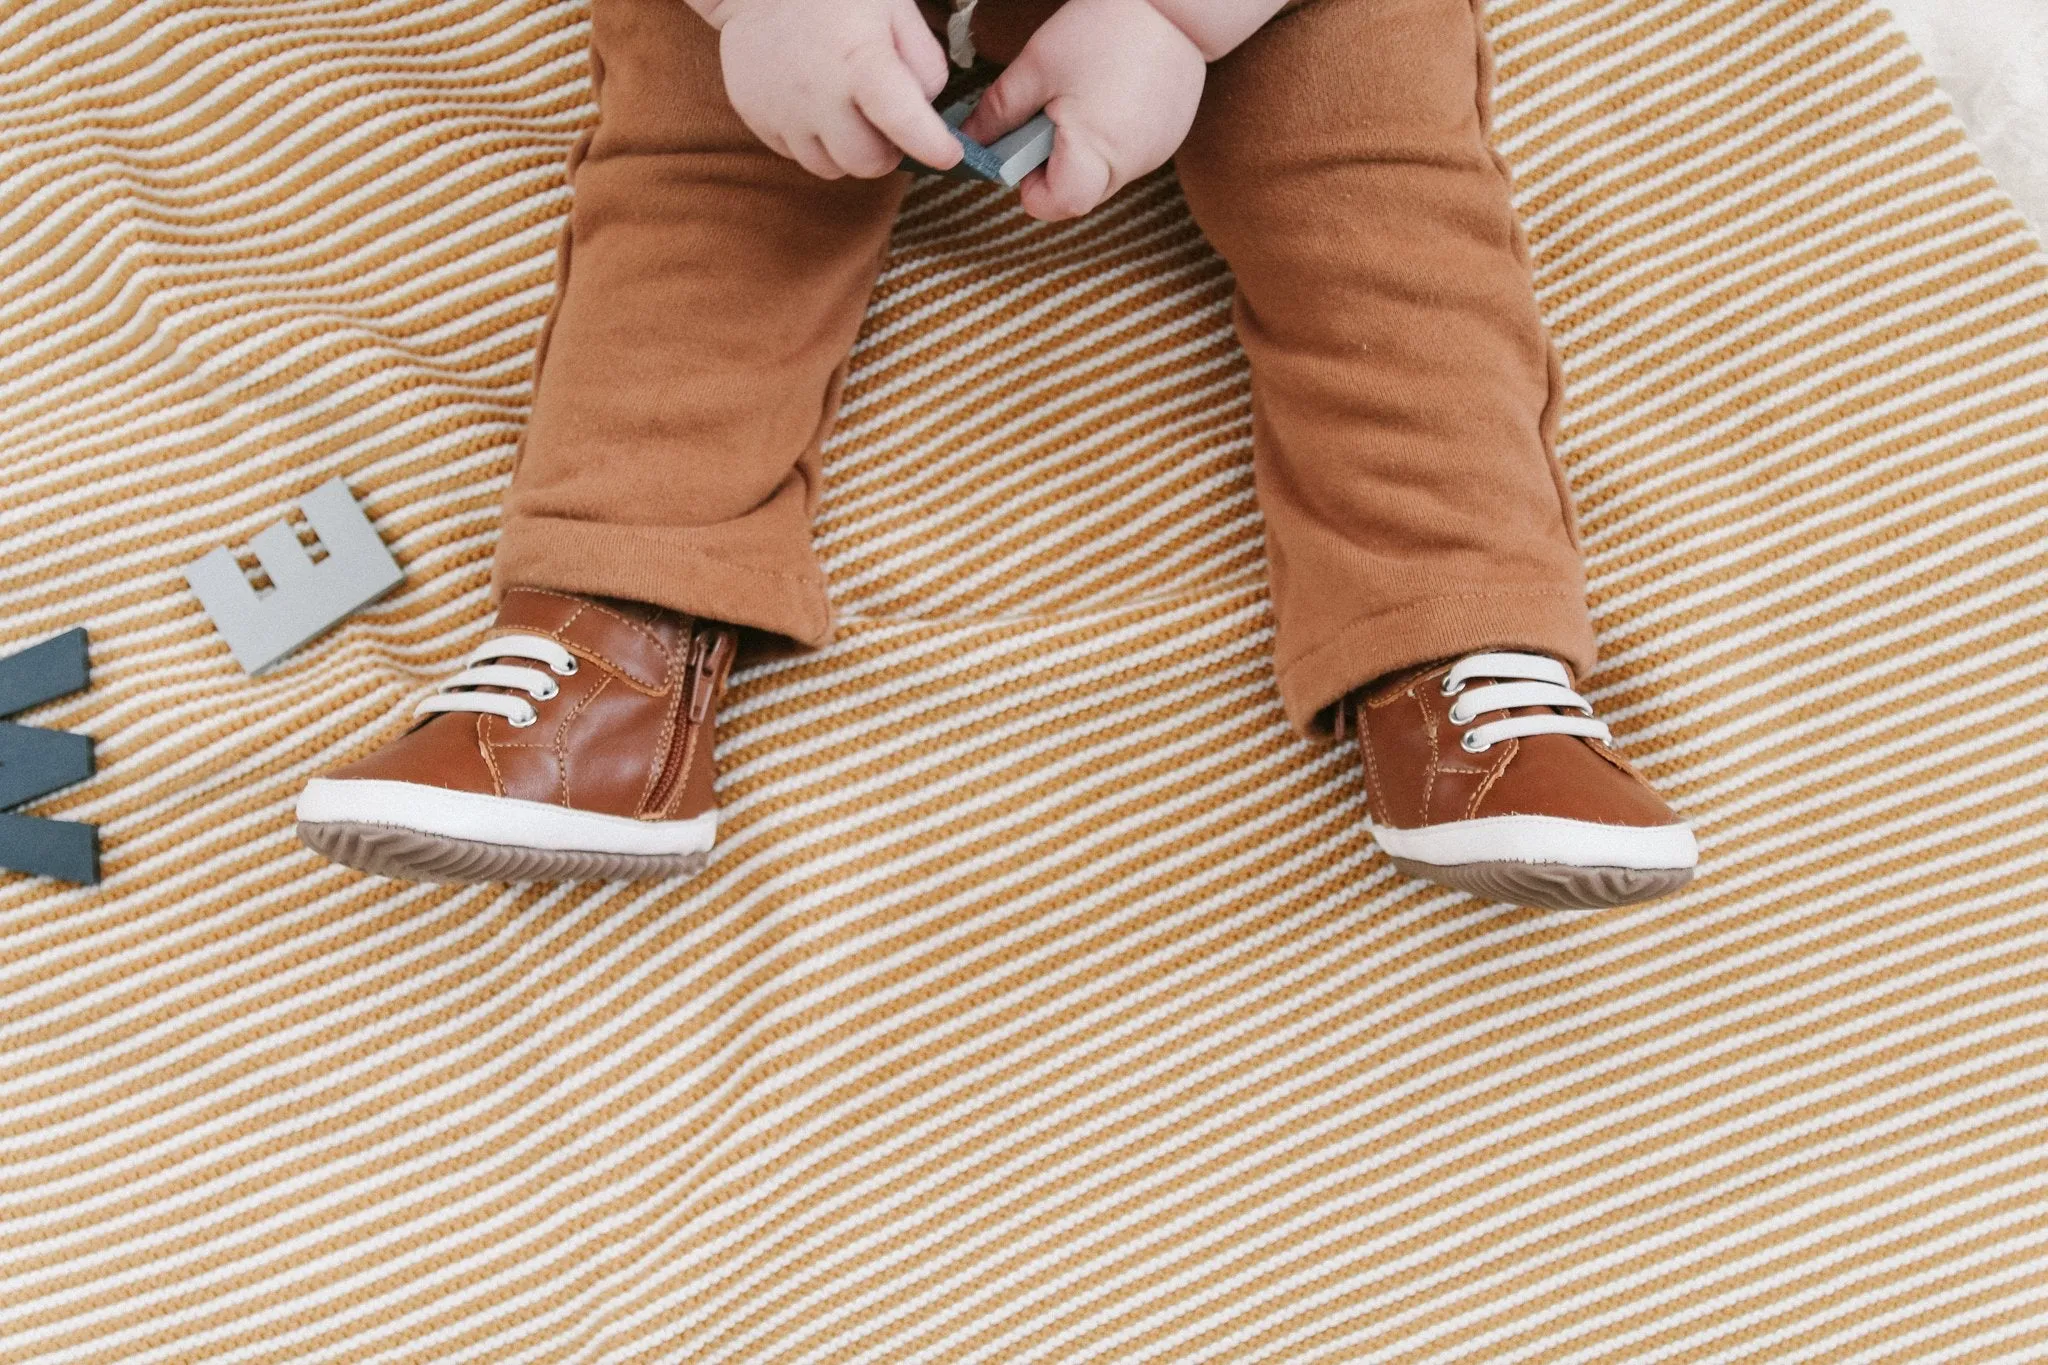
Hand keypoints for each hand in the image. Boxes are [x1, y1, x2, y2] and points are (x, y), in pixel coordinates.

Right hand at [703, 0, 963, 178]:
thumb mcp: (895, 9)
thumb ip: (924, 62)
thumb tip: (925, 112)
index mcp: (860, 59)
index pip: (903, 122)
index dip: (933, 147)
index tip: (949, 154)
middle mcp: (818, 92)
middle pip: (866, 163)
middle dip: (885, 150)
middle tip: (885, 123)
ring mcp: (781, 108)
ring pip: (830, 168)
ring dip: (847, 150)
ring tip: (845, 109)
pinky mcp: (753, 116)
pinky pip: (795, 154)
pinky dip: (813, 140)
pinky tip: (812, 102)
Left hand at [958, 0, 1207, 220]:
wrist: (1174, 3)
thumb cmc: (1103, 28)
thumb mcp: (1036, 67)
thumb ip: (999, 113)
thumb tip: (969, 142)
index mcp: (1095, 151)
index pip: (1057, 205)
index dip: (1033, 187)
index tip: (1024, 152)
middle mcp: (1131, 164)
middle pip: (1080, 195)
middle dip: (1055, 168)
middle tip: (1051, 118)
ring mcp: (1155, 154)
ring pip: (1104, 177)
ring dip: (1083, 152)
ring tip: (1084, 101)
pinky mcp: (1169, 139)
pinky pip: (1128, 157)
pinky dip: (1110, 139)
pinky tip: (1111, 98)